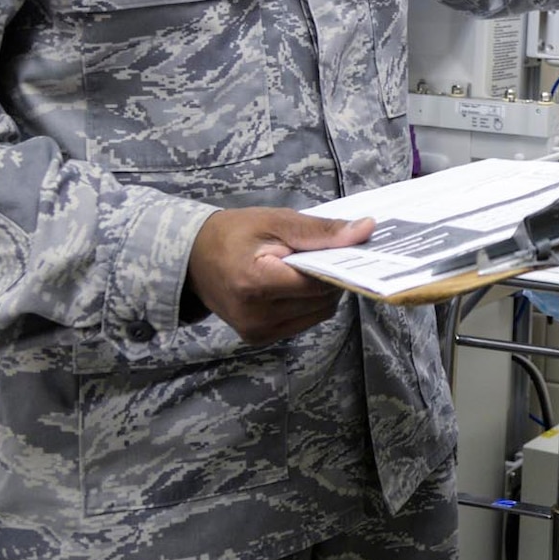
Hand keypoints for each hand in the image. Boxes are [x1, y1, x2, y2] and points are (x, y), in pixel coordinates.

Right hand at [185, 208, 371, 345]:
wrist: (192, 258)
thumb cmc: (233, 233)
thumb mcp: (277, 221)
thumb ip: (322, 230)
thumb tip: (366, 230)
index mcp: (256, 284)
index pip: (319, 283)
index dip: (336, 263)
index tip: (343, 247)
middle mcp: (255, 316)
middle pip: (322, 300)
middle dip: (329, 276)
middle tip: (316, 253)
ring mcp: (256, 331)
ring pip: (318, 313)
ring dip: (321, 292)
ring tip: (299, 268)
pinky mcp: (258, 338)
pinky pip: (303, 321)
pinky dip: (308, 303)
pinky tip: (292, 284)